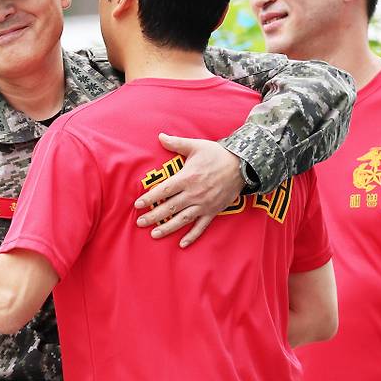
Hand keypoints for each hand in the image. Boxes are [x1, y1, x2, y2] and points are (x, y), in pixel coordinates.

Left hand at [134, 133, 243, 247]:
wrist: (242, 165)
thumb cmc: (217, 154)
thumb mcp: (196, 146)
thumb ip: (176, 143)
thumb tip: (160, 136)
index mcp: (187, 178)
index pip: (164, 190)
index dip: (150, 198)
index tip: (138, 205)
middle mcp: (194, 193)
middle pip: (170, 207)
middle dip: (153, 216)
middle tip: (140, 222)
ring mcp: (204, 204)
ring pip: (182, 219)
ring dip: (168, 228)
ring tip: (154, 234)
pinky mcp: (213, 211)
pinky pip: (201, 226)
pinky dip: (192, 236)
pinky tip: (182, 244)